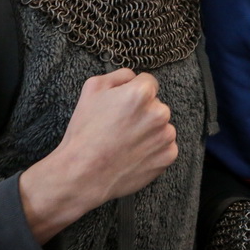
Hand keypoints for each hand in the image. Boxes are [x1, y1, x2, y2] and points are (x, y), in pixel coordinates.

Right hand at [19, 68, 177, 242]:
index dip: (133, 92)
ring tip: (126, 142)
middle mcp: (159, 112)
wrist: (82, 174)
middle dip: (142, 112)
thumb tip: (133, 76)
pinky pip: (165, 146)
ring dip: (149, 131)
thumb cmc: (85, 131)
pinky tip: (134, 154)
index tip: (123, 105)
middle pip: (155, 105)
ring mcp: (166, 136)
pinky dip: (153, 149)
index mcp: (141, 93)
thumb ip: (119, 75)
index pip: (148, 82)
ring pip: (161, 126)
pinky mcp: (168, 156)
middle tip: (120, 126)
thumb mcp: (91, 89)